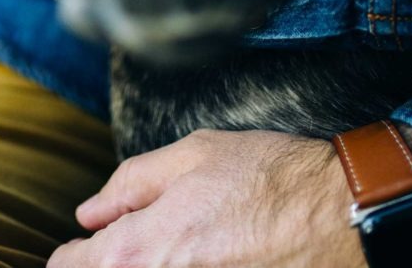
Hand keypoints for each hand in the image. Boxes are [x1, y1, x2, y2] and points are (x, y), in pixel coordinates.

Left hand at [47, 129, 363, 267]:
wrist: (339, 220)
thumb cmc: (268, 180)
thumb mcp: (193, 154)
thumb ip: (131, 183)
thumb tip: (89, 212)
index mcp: (140, 248)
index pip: (71, 267)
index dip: (73, 252)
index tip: (82, 244)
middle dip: (106, 263)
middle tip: (126, 246)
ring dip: (143, 266)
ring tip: (175, 247)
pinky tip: (204, 257)